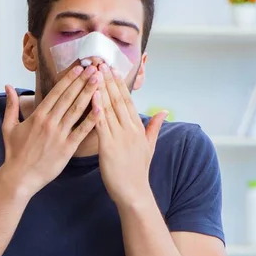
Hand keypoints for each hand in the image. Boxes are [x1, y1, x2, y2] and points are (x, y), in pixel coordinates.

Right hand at [1, 65, 99, 196]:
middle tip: (95, 67)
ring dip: (89, 94)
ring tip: (99, 80)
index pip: (56, 92)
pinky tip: (102, 108)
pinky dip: (92, 119)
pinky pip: (82, 131)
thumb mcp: (8, 127)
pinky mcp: (67, 148)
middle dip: (82, 81)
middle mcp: (49, 122)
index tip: (79, 67)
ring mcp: (59, 135)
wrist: (19, 177)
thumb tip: (8, 86)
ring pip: (77, 110)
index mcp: (37, 116)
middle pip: (69, 97)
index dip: (68, 79)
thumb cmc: (14, 153)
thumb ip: (11, 106)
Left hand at [92, 64, 167, 206]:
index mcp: (138, 128)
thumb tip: (163, 111)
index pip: (128, 100)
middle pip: (118, 99)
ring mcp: (120, 137)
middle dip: (109, 80)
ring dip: (101, 88)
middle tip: (100, 62)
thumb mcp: (149, 146)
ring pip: (110, 108)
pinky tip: (91, 96)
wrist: (134, 192)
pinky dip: (97, 109)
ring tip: (94, 72)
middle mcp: (130, 129)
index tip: (113, 68)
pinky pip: (101, 125)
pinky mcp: (108, 147)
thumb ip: (154, 127)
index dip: (119, 83)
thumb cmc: (138, 171)